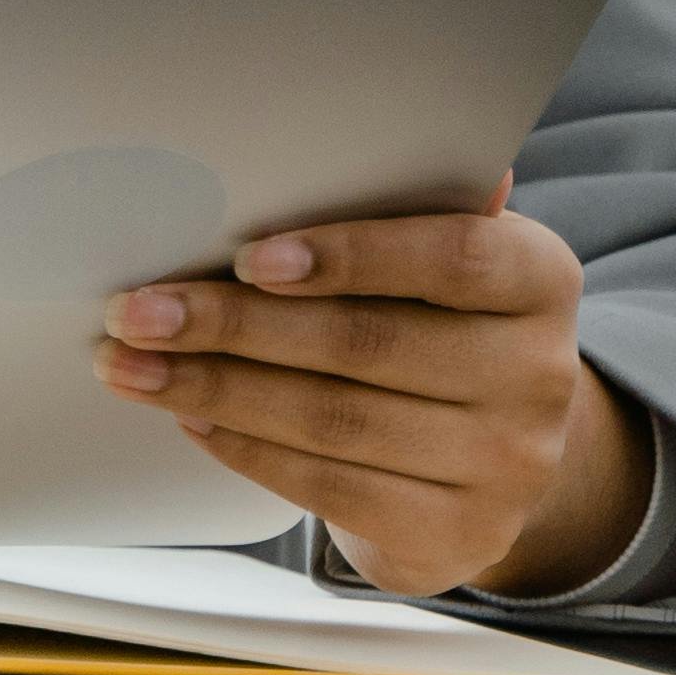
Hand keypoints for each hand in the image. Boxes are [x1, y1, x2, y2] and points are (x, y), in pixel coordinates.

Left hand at [94, 180, 648, 598]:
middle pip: (368, 344)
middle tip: (141, 309)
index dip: (351, 254)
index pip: (451, 256)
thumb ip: (405, 209)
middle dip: (235, 324)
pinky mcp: (456, 538)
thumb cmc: (443, 330)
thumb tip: (350, 136)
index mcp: (540, 280)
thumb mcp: (444, 263)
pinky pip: (330, 488)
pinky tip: (192, 414)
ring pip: (335, 420)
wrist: (494, 459)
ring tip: (135, 364)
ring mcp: (504, 467)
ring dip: (216, 388)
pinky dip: (247, 446)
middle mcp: (537, 377)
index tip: (249, 255)